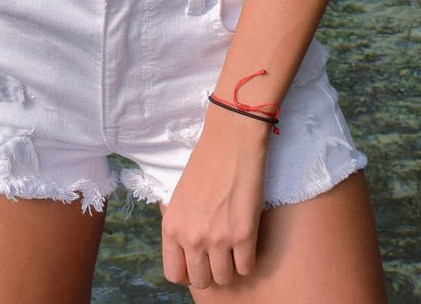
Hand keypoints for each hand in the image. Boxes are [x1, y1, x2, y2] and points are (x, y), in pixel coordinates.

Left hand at [160, 107, 270, 287]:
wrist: (231, 139)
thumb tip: (189, 252)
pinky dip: (249, 259)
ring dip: (231, 267)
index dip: (189, 271)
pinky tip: (247, 240)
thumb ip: (182, 226)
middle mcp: (191, 237)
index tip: (199, 262)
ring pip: (225, 278)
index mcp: (171, 227)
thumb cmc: (206, 162)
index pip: (174, 273)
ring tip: (234, 246)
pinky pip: (247, 268)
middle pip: (201, 280)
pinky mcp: (243, 235)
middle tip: (219, 253)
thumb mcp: (180, 196)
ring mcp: (217, 239)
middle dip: (211, 271)